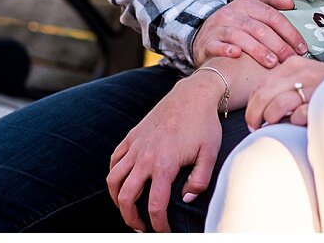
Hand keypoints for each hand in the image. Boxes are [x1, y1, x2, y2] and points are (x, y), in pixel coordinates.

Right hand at [107, 77, 222, 232]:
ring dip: (117, 199)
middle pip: (126, 197)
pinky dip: (114, 175)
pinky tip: (123, 182)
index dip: (158, 224)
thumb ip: (199, 180)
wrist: (192, 95)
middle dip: (130, 218)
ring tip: (127, 208)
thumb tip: (185, 199)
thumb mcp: (210, 153)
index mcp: (164, 164)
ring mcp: (135, 146)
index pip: (154, 206)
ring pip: (113, 180)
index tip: (163, 231)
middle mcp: (145, 157)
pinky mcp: (131, 136)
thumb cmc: (204, 124)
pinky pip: (114, 160)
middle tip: (141, 227)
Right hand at [193, 0, 306, 68]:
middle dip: (278, 44)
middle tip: (290, 59)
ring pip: (240, 36)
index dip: (289, 32)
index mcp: (246, 4)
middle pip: (259, 28)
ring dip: (258, 50)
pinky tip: (237, 55)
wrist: (202, 34)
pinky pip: (217, 45)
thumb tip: (291, 2)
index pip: (272, 16)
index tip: (302, 47)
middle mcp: (232, 13)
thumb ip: (271, 1)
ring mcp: (218, 27)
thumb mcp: (251, 6)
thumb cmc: (234, 22)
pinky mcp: (207, 42)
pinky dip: (227, 49)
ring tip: (272, 63)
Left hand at [244, 55, 323, 131]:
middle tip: (255, 128)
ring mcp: (313, 85)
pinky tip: (298, 123)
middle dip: (255, 115)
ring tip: (275, 126)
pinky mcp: (322, 100)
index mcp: (293, 64)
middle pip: (263, 95)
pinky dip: (294, 122)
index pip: (260, 85)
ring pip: (277, 105)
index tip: (253, 120)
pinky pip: (298, 116)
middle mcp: (302, 71)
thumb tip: (257, 108)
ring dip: (272, 119)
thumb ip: (284, 87)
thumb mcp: (304, 80)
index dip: (252, 105)